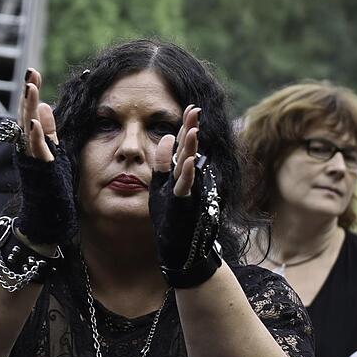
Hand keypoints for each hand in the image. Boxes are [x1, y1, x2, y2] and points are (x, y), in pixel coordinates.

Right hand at [10, 68, 75, 248]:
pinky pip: (36, 150)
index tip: (34, 72)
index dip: (31, 92)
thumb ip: (48, 132)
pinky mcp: (40, 170)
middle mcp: (28, 148)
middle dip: (28, 94)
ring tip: (31, 87)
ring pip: (28, 128)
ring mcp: (33, 159)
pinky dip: (35, 135)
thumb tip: (45, 106)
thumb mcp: (53, 153)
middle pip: (25, 115)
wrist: (45, 219)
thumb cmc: (50, 188)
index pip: (30, 111)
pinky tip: (36, 120)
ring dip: (29, 107)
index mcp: (33, 142)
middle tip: (30, 72)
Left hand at [150, 104, 222, 287]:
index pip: (183, 145)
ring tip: (193, 128)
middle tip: (194, 108)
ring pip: (189, 166)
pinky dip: (186, 174)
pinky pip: (185, 188)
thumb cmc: (172, 219)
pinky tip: (187, 161)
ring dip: (190, 148)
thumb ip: (163, 164)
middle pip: (188, 150)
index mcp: (179, 174)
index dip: (185, 127)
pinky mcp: (184, 206)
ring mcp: (188, 192)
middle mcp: (186, 180)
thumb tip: (164, 138)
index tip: (189, 107)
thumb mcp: (162, 186)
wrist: (181, 249)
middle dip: (191, 129)